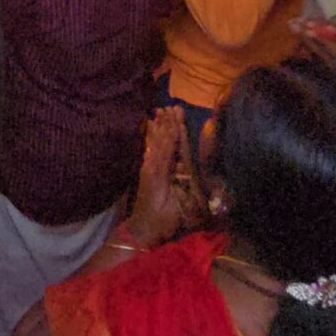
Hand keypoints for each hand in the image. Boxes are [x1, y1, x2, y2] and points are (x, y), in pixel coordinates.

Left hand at [127, 107, 193, 247]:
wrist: (145, 228)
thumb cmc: (163, 219)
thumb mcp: (176, 203)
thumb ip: (184, 187)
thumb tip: (190, 167)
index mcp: (163, 170)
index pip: (171, 145)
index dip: (175, 129)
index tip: (178, 114)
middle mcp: (155, 165)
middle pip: (164, 140)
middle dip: (167, 123)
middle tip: (171, 106)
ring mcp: (150, 168)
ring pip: (156, 143)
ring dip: (159, 127)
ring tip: (160, 111)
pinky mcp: (147, 172)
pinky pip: (150, 151)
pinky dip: (150, 138)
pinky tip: (149, 126)